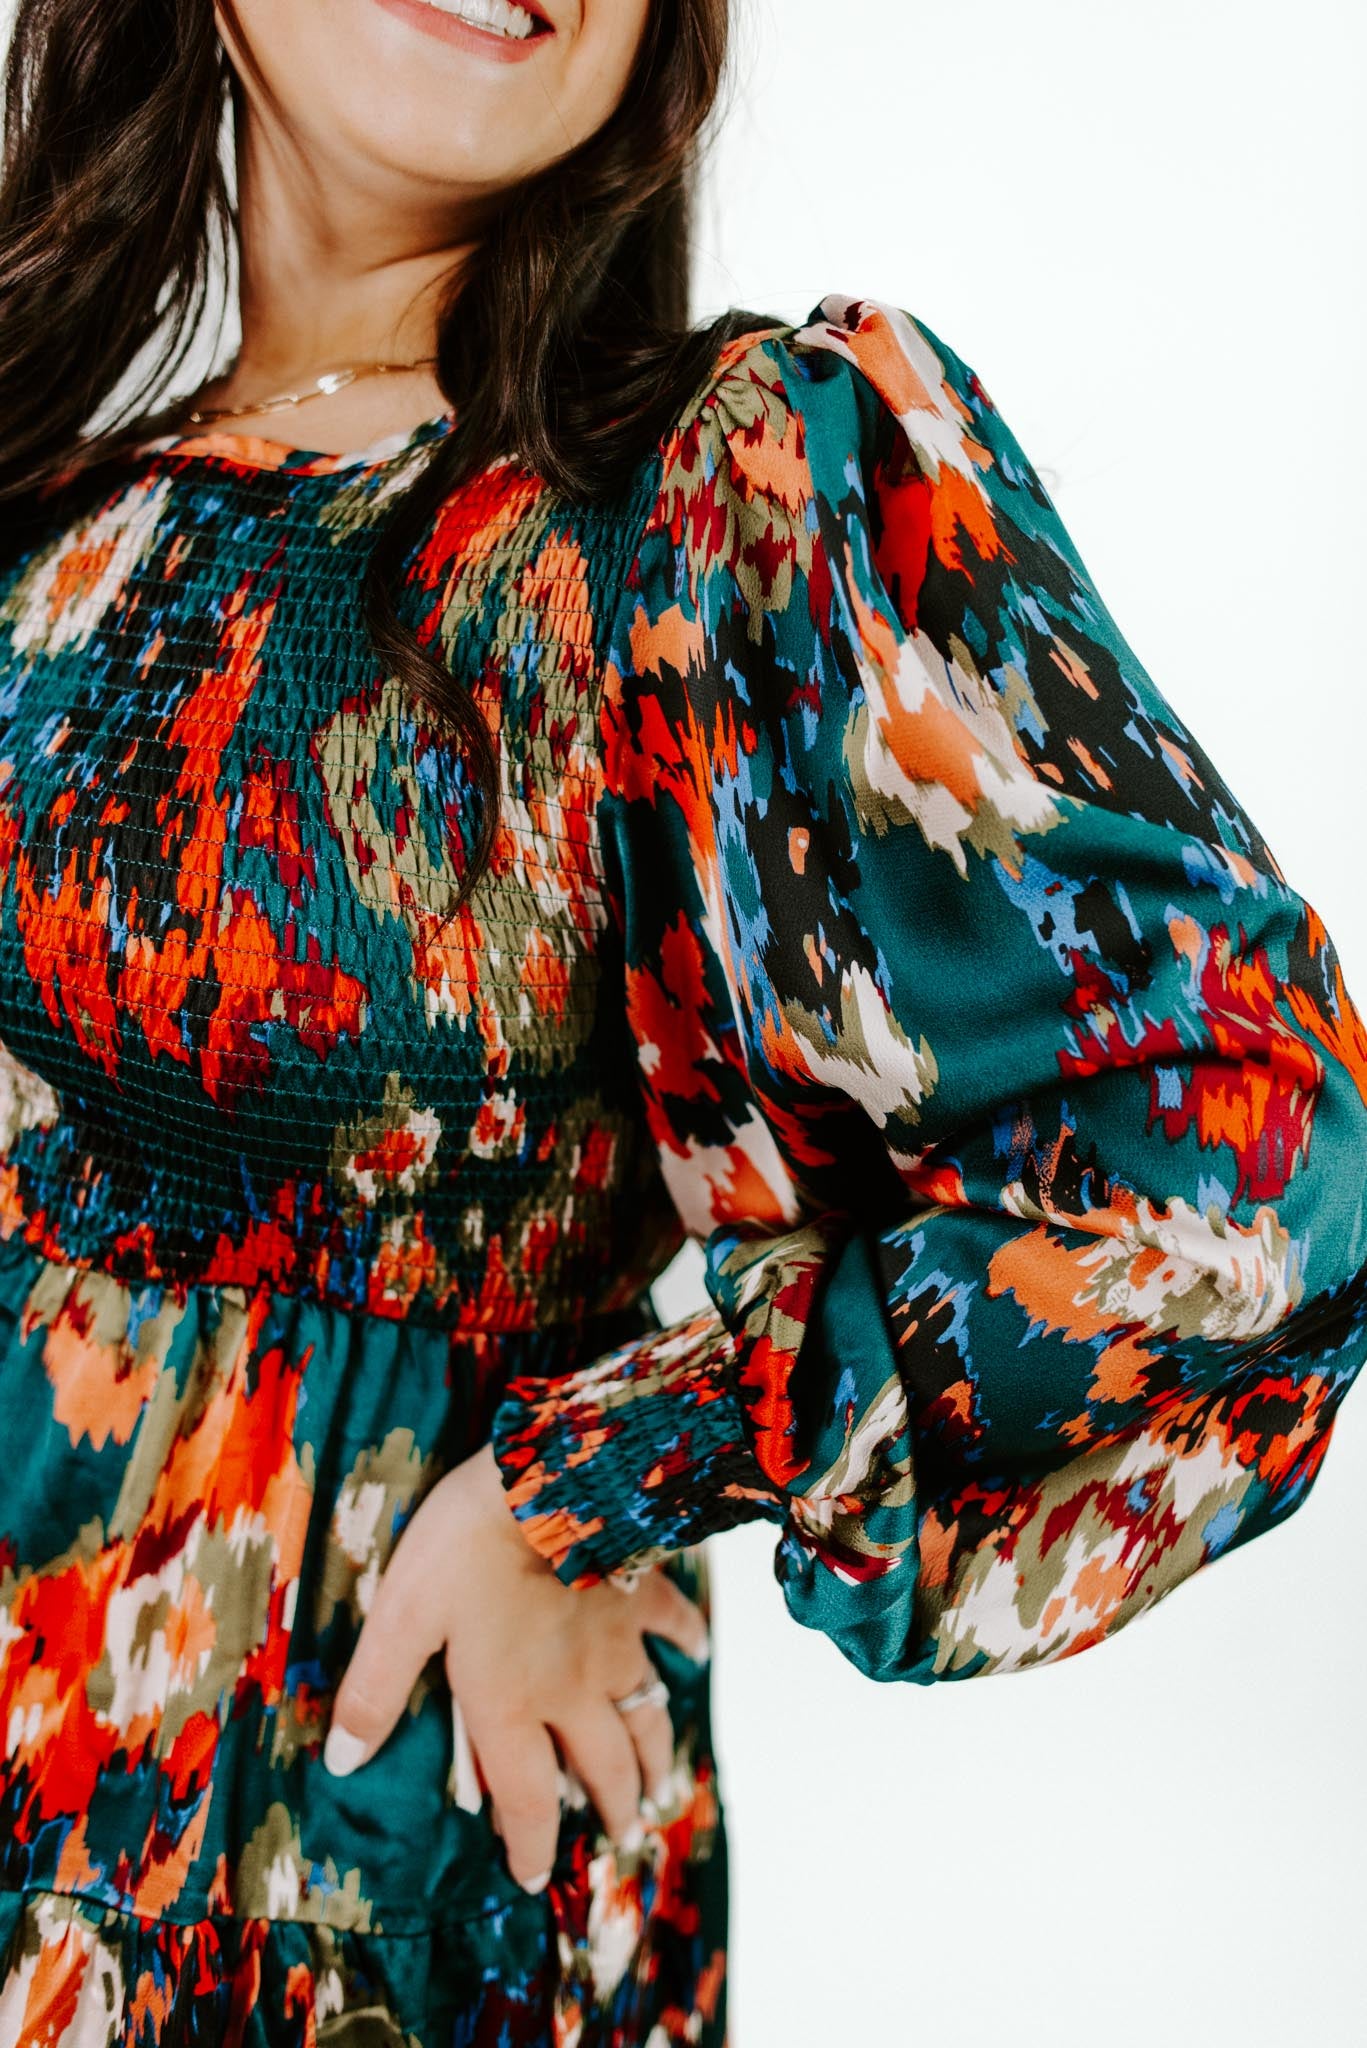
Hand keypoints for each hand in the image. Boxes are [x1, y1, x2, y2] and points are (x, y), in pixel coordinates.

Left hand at [320, 1439, 710, 1892]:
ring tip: (661, 1789)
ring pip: (646, 1717)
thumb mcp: (402, 1617)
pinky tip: (696, 1655)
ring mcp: (616, 1644)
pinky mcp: (641, 1592)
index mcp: (511, 1706)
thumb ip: (375, 1690)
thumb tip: (343, 1762)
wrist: (550, 1478)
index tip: (535, 1877)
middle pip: (602, 1769)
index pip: (527, 1800)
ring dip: (655, 1759)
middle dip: (612, 1810)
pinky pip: (674, 1626)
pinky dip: (688, 1644)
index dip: (530, 1845)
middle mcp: (573, 1691)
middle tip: (621, 1837)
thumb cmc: (463, 1547)